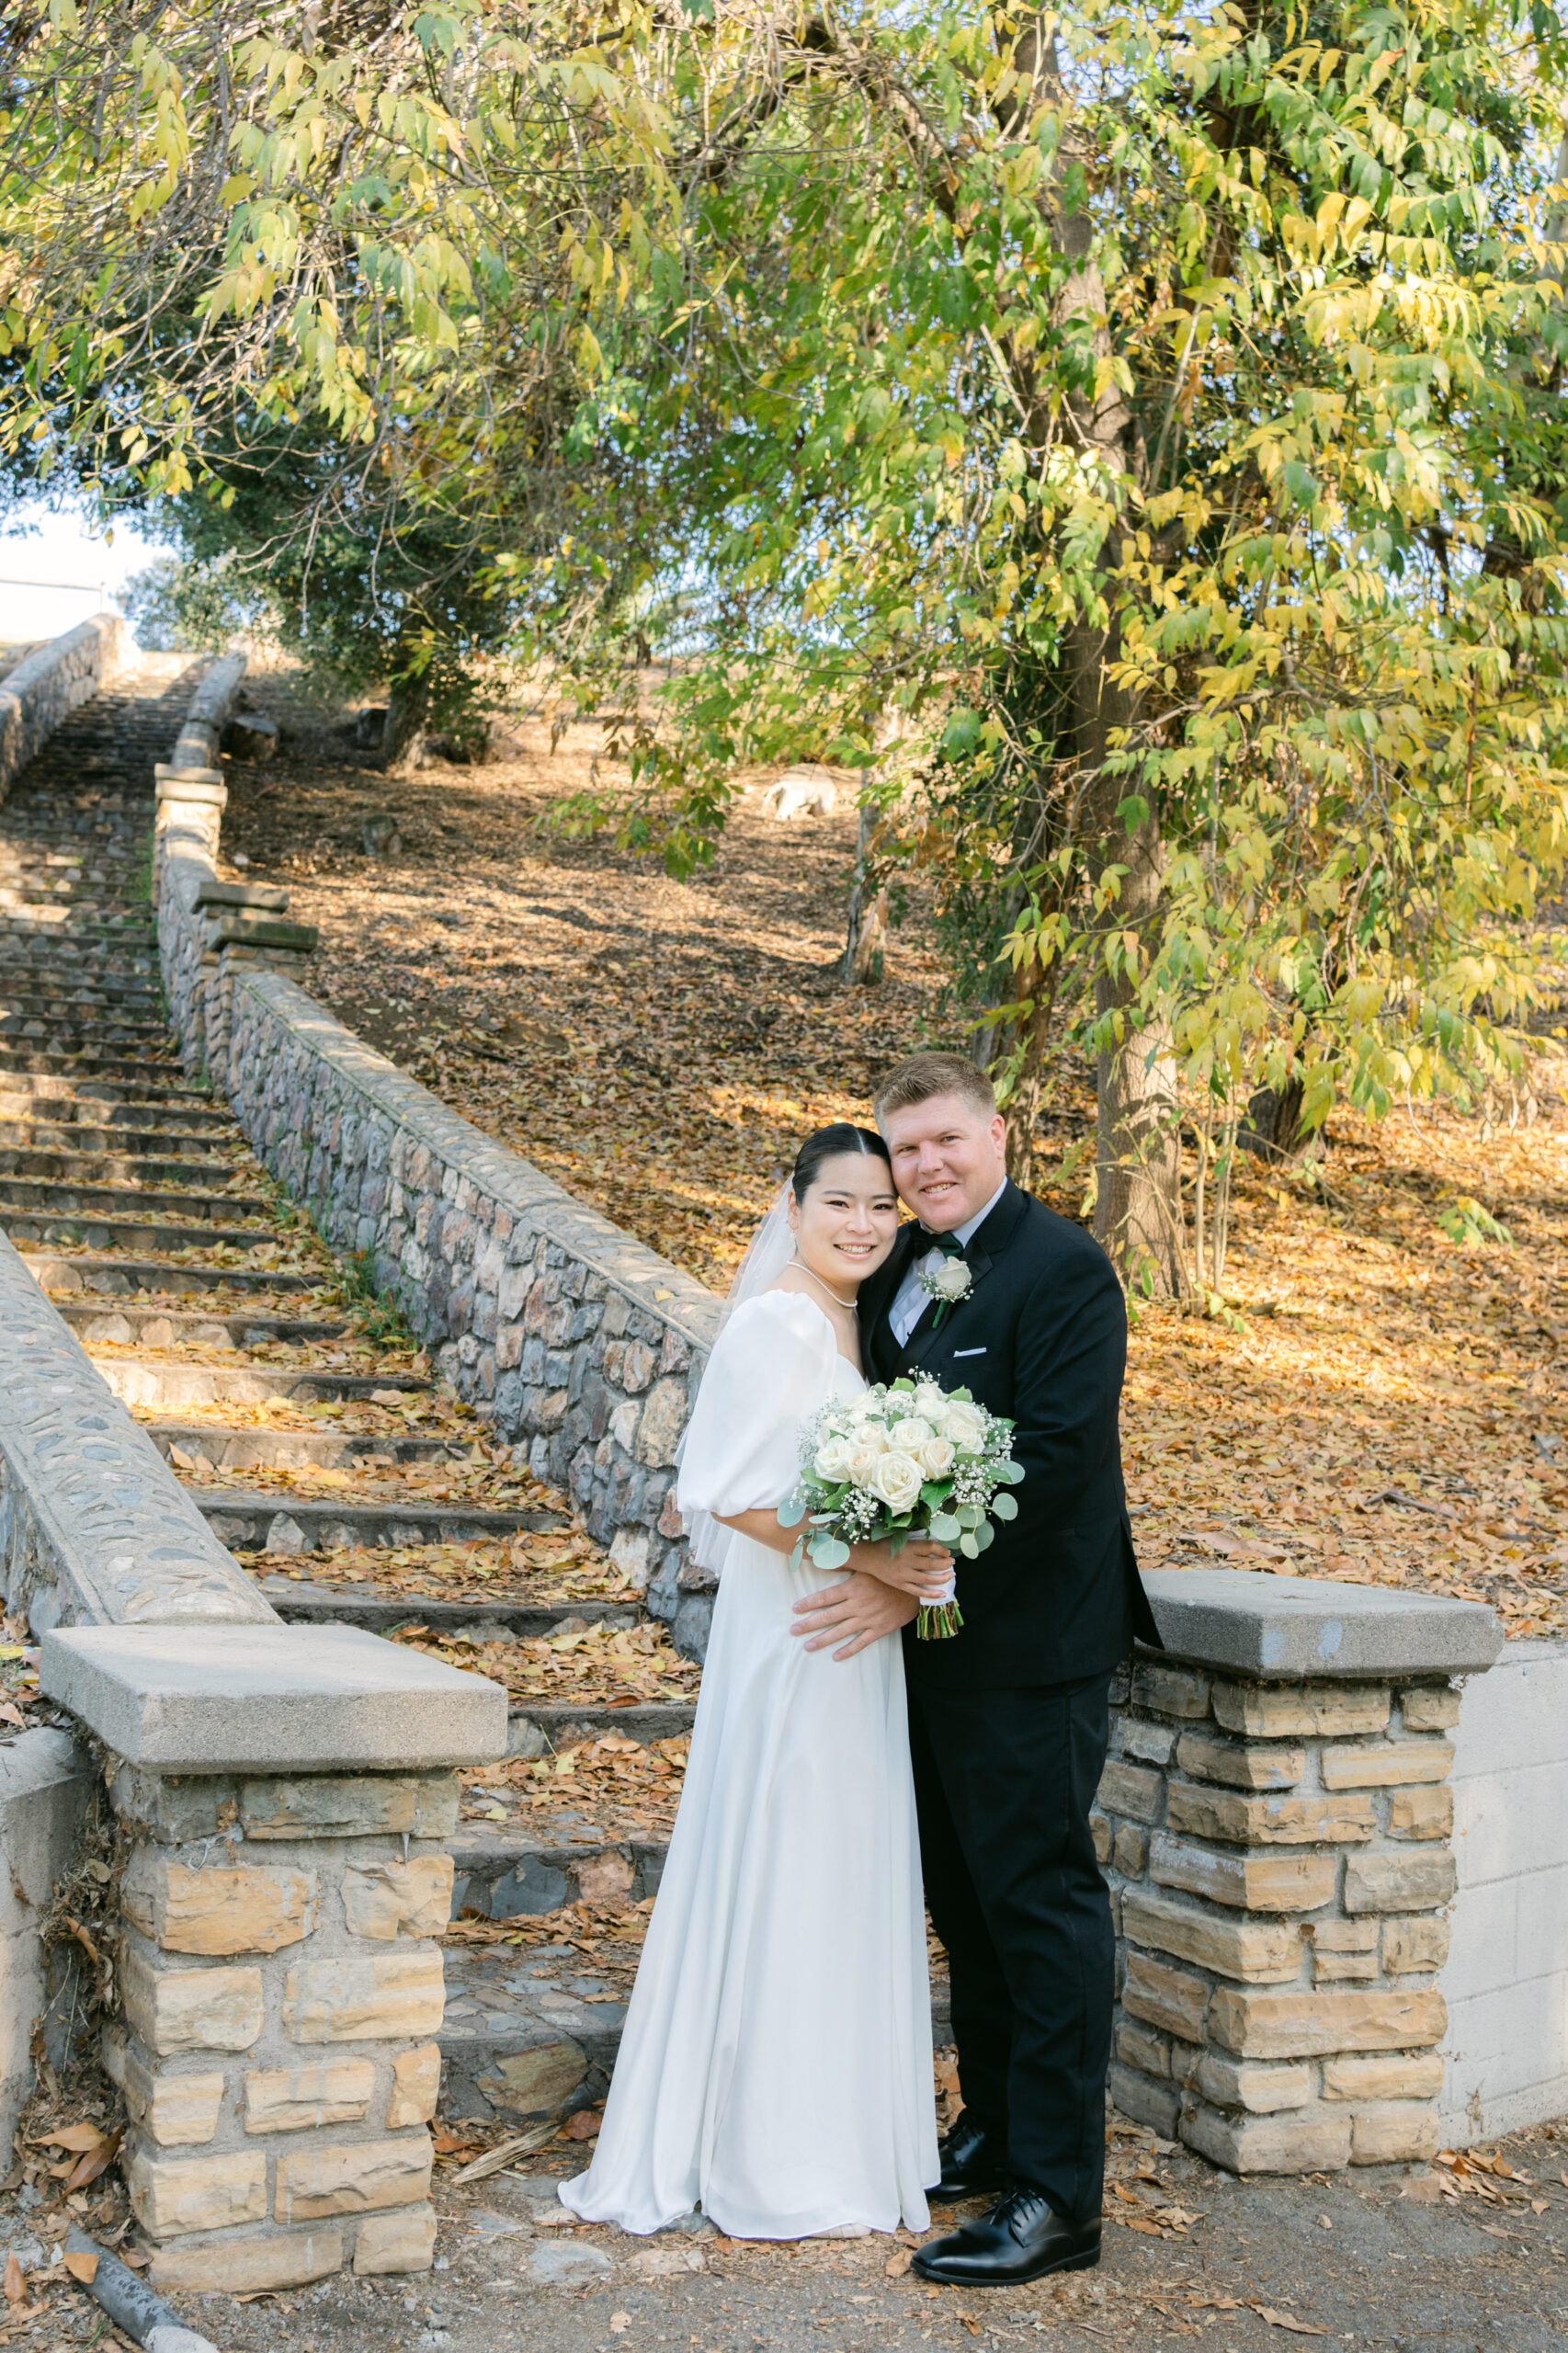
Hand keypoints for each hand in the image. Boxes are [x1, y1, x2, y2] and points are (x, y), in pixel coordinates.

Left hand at [791, 1572, 918, 1659]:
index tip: (795, 1609)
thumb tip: (827, 1558)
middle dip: (809, 1624)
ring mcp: (868, 1619)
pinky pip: (861, 1642)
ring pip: (841, 1631)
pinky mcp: (879, 1629)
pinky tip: (836, 1656)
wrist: (916, 1588)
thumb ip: (847, 1565)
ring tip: (808, 1646)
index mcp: (853, 1588)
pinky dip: (848, 1650)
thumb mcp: (868, 1567)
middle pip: (828, 1616)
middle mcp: (858, 1605)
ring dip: (823, 1639)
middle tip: (793, 1630)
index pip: (825, 1597)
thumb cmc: (890, 1575)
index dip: (808, 1603)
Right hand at [849, 1536, 954, 1601]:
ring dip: (943, 1577)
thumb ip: (917, 1543)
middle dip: (946, 1563)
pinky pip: (918, 1591)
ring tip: (951, 1574)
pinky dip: (932, 1593)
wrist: (868, 1557)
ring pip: (928, 1579)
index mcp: (908, 1546)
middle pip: (932, 1563)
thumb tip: (936, 1548)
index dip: (942, 1549)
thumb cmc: (885, 1545)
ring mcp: (904, 1575)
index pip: (931, 1547)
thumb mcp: (901, 1538)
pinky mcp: (900, 1585)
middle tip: (952, 1562)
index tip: (947, 1551)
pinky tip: (942, 1593)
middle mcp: (907, 1561)